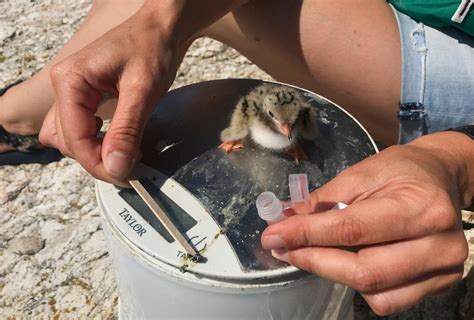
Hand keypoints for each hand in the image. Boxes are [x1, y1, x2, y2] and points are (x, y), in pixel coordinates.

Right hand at [39, 5, 180, 184]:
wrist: (161, 28)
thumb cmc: (152, 48)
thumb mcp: (143, 91)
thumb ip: (127, 130)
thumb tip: (116, 168)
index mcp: (70, 81)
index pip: (74, 138)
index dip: (98, 163)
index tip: (126, 177)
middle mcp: (64, 86)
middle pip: (69, 141)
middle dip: (97, 159)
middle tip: (130, 167)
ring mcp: (72, 91)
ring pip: (70, 137)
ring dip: (94, 152)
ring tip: (125, 154)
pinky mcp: (84, 96)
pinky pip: (80, 127)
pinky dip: (96, 141)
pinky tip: (118, 141)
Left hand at [261, 132, 472, 314]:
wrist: (442, 178)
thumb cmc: (402, 171)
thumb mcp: (361, 173)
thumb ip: (323, 201)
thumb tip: (284, 222)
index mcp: (421, 206)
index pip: (353, 230)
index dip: (307, 235)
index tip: (274, 236)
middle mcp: (439, 243)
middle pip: (365, 271)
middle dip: (314, 260)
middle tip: (283, 248)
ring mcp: (444, 269)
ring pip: (375, 291)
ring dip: (333, 274)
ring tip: (312, 252)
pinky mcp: (440, 284)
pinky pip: (389, 300)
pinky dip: (360, 286)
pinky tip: (347, 262)